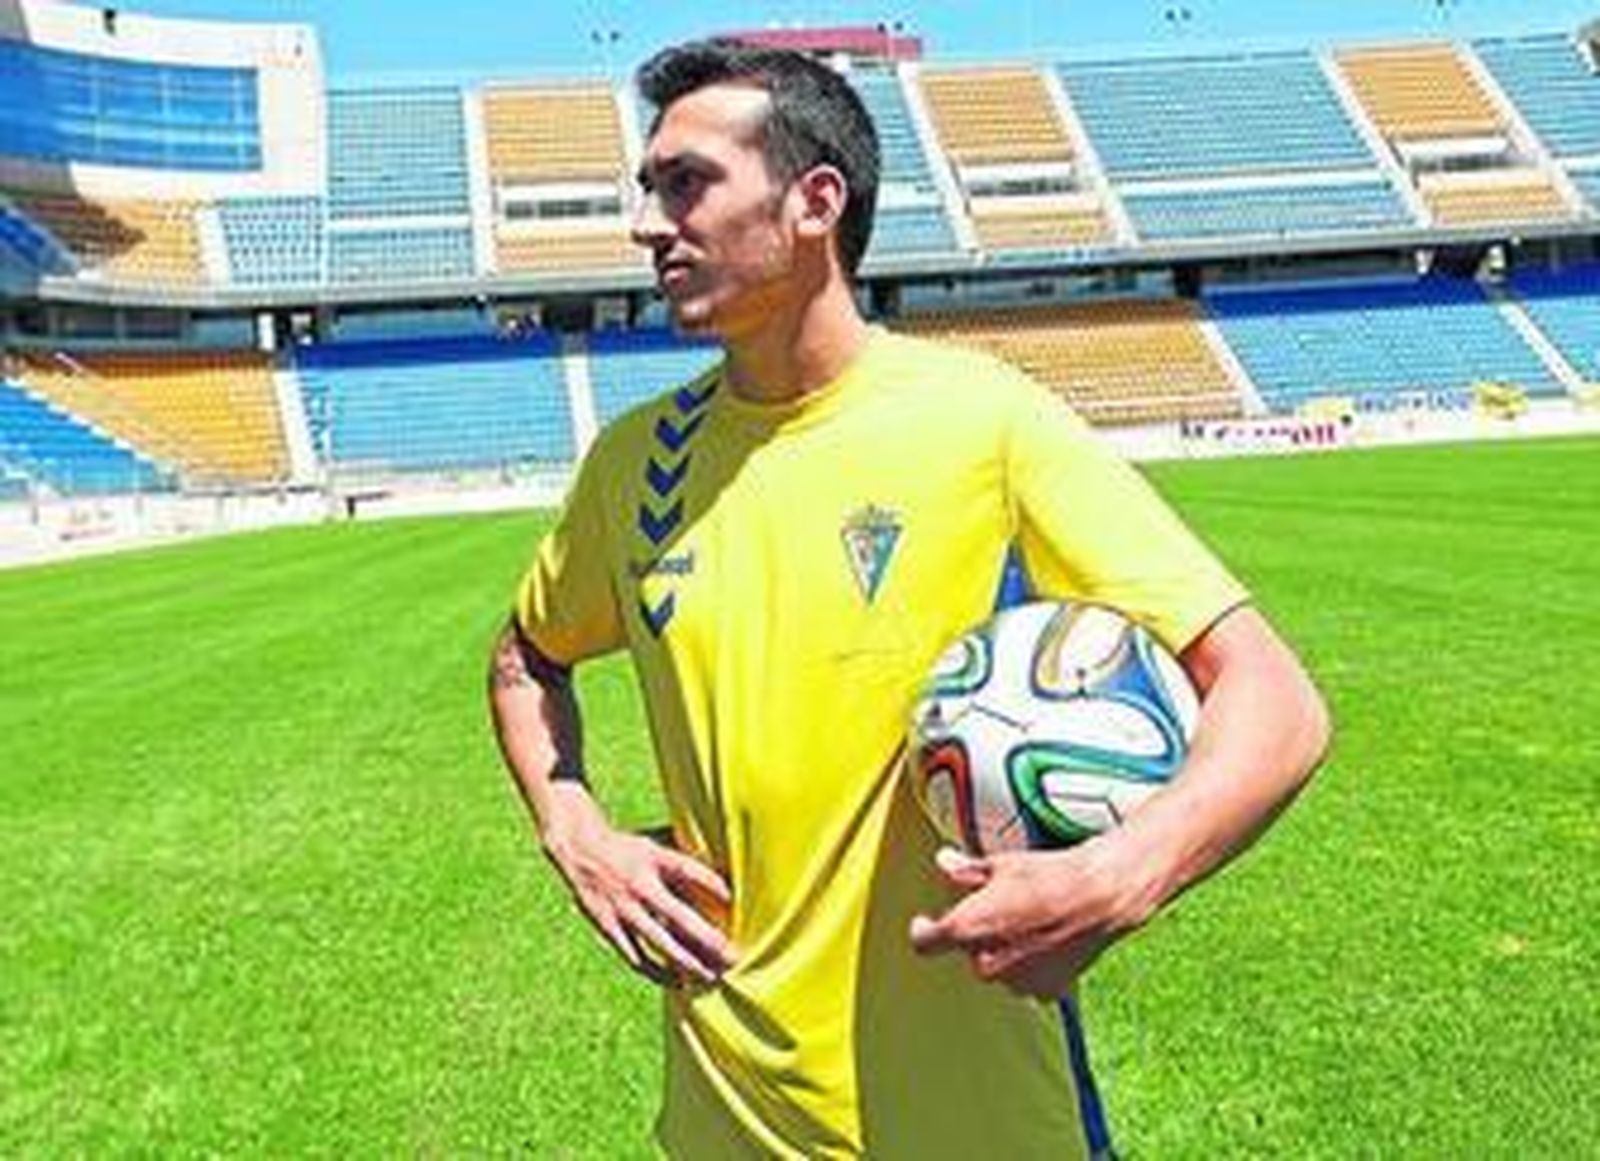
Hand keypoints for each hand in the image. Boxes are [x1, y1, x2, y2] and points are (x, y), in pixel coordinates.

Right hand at [540, 783, 734, 986]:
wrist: (579, 848)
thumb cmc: (629, 847)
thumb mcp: (656, 843)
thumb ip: (684, 856)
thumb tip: (726, 862)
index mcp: (654, 858)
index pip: (688, 870)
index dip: (711, 883)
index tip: (734, 899)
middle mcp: (639, 884)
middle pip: (678, 916)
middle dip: (706, 939)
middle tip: (732, 956)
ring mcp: (623, 907)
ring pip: (658, 942)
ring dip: (686, 962)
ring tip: (710, 976)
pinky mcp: (607, 925)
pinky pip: (634, 955)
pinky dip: (655, 971)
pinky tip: (676, 982)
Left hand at [908, 841, 1159, 997]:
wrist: (1101, 897)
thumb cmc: (1050, 875)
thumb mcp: (1001, 864)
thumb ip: (965, 871)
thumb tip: (943, 862)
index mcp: (968, 928)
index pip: (924, 942)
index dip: (923, 930)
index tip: (926, 921)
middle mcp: (986, 962)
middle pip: (967, 951)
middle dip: (978, 932)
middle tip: (1002, 906)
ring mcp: (1016, 981)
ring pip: (997, 965)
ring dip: (1004, 949)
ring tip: (1031, 921)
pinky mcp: (1044, 990)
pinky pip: (1025, 979)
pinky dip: (1031, 964)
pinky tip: (1047, 941)